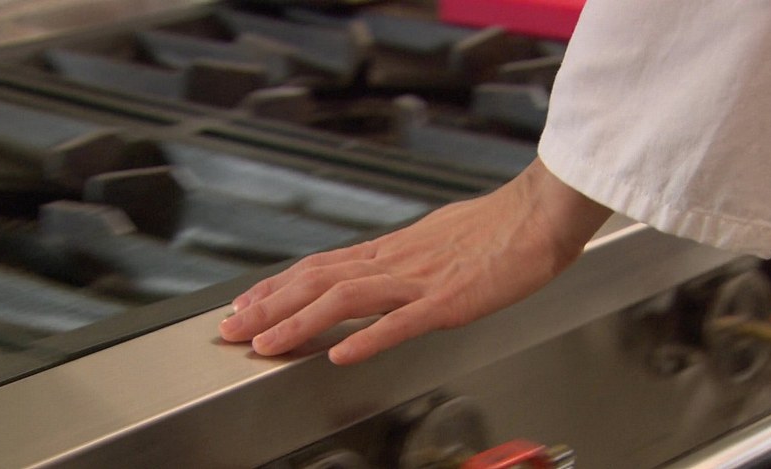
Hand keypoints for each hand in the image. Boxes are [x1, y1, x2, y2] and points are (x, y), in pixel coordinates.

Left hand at [219, 158, 610, 364]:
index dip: (278, 286)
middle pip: (318, 280)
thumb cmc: (497, 227)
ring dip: (299, 321)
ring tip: (266, 343)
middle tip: (232, 328)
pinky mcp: (450, 300)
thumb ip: (405, 258)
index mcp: (393, 250)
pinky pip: (402, 321)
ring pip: (346, 297)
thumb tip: (380, 270)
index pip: (321, 266)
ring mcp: (420, 280)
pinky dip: (367, 337)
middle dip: (269, 305)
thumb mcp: (437, 238)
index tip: (247, 301)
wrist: (538, 214)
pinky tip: (340, 354)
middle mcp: (396, 262)